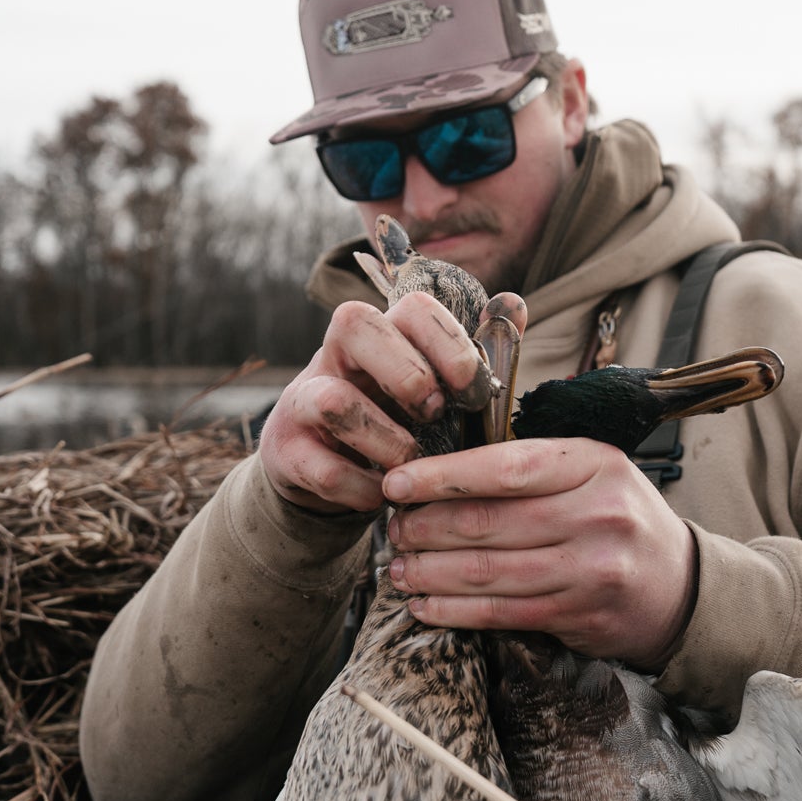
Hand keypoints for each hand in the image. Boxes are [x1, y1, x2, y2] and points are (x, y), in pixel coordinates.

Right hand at [257, 295, 486, 515]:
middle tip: (434, 414)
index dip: (448, 342)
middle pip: (355, 322)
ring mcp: (303, 400)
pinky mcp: (286, 450)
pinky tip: (383, 495)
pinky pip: (326, 470)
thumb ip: (471, 352)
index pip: (411, 307)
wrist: (321, 469)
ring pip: (335, 400)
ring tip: (410, 463)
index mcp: (381, 333)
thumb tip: (515, 305)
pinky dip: (365, 491)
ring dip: (387, 442)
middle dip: (409, 374)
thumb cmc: (389, 419)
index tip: (473, 391)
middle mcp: (334, 354)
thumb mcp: (427, 387)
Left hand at [381, 437, 698, 667]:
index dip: (442, 476)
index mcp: (594, 463)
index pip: (505, 467)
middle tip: (393, 530)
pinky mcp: (579, 614)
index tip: (397, 484)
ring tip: (399, 569)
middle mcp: (596, 514)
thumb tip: (441, 472)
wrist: (680, 586)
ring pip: (488, 571)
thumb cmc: (618, 517)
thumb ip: (531, 465)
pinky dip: (454, 610)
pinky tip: (424, 605)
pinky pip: (501, 613)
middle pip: (489, 521)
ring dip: (430, 572)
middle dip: (426, 527)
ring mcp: (590, 569)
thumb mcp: (592, 470)